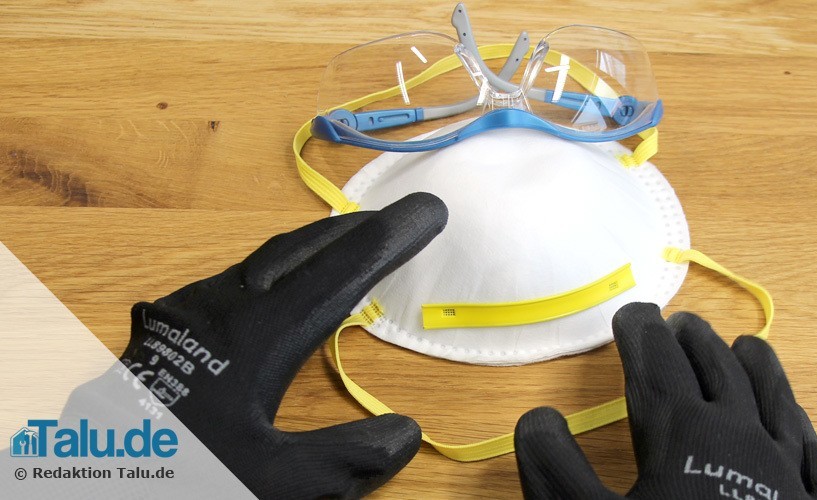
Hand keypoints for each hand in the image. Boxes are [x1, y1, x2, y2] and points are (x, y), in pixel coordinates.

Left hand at [70, 193, 446, 497]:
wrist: (84, 471)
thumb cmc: (178, 471)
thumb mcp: (268, 482)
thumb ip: (341, 458)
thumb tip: (407, 431)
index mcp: (259, 335)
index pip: (342, 273)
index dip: (390, 240)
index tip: (429, 212)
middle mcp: (226, 309)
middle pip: (304, 250)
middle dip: (356, 229)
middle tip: (397, 220)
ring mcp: (192, 312)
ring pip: (267, 259)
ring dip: (317, 244)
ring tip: (348, 242)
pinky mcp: (171, 326)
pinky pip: (240, 275)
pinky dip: (280, 265)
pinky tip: (278, 284)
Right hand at [514, 304, 816, 498]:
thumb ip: (555, 467)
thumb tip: (538, 417)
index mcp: (683, 431)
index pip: (657, 362)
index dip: (640, 331)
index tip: (630, 314)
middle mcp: (740, 437)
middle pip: (715, 368)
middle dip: (691, 341)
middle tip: (676, 325)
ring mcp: (783, 472)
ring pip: (771, 398)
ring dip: (751, 366)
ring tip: (742, 345)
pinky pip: (808, 449)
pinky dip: (796, 423)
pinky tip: (794, 420)